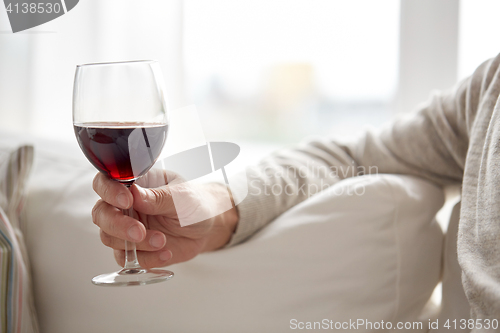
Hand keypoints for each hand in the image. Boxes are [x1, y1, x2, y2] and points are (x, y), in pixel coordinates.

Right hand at [91, 169, 238, 267]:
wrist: (207, 227)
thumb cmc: (194, 203)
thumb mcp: (182, 197)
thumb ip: (158, 197)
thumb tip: (134, 194)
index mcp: (135, 184)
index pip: (105, 182)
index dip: (109, 191)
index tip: (127, 201)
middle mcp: (125, 205)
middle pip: (101, 214)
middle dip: (117, 225)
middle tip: (140, 232)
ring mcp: (126, 228)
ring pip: (109, 238)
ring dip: (135, 244)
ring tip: (162, 241)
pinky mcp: (134, 250)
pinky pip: (126, 259)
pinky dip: (146, 259)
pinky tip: (166, 253)